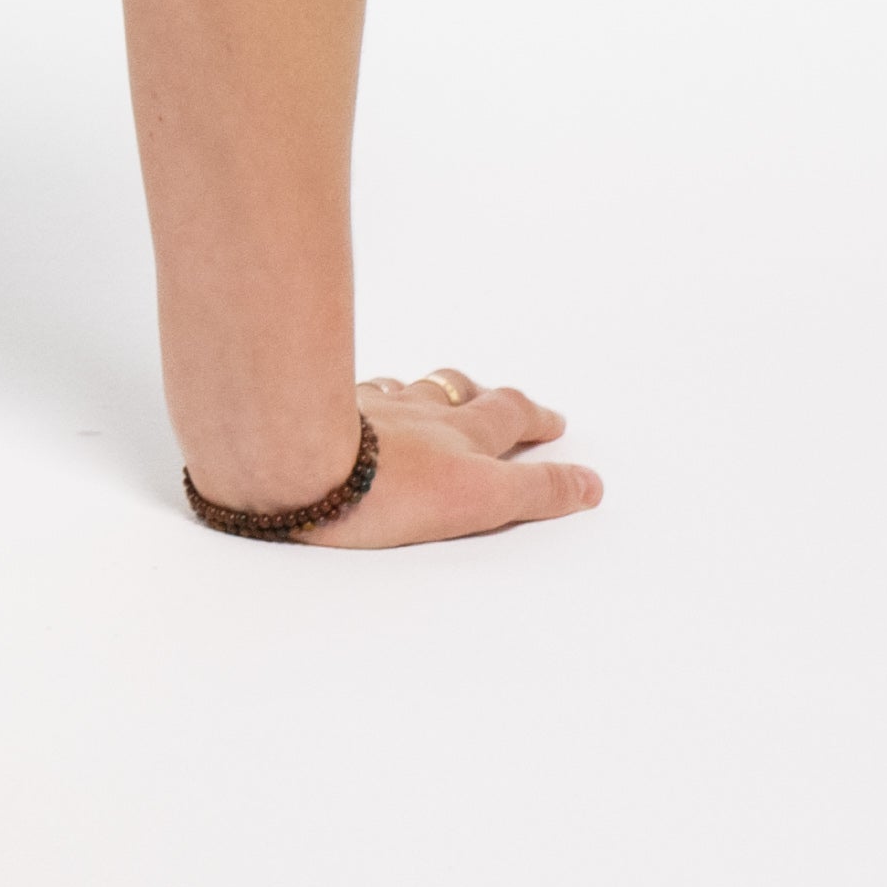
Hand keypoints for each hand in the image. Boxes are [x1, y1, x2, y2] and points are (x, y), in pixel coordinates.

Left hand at [294, 368, 602, 546]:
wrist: (297, 460)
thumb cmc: (388, 488)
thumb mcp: (482, 499)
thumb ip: (537, 491)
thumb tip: (589, 483)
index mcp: (460, 433)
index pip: (509, 416)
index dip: (534, 417)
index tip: (551, 419)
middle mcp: (415, 411)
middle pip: (454, 389)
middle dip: (481, 393)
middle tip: (494, 395)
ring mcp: (365, 406)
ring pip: (400, 387)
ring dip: (420, 389)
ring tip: (424, 392)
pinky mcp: (318, 409)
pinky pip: (347, 391)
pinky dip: (362, 394)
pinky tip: (350, 398)